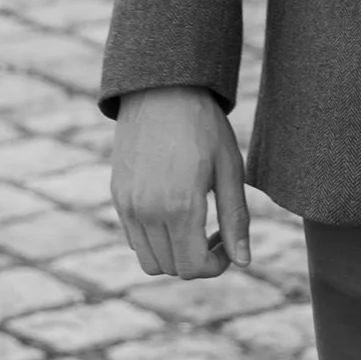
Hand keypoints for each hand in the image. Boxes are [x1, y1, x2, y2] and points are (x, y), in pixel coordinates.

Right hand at [112, 88, 251, 280]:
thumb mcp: (229, 170)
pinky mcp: (117, 196)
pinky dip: (155, 239)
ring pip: (149, 260)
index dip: (216, 266)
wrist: (162, 91)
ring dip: (174, 254)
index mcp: (179, 207)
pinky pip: (134, 238)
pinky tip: (173, 212)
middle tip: (216, 233)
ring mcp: (127, 205)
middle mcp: (147, 212)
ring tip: (194, 225)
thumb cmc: (204, 127)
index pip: (192, 268)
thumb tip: (243, 262)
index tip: (228, 245)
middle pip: (171, 268)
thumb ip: (235, 221)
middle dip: (197, 261)